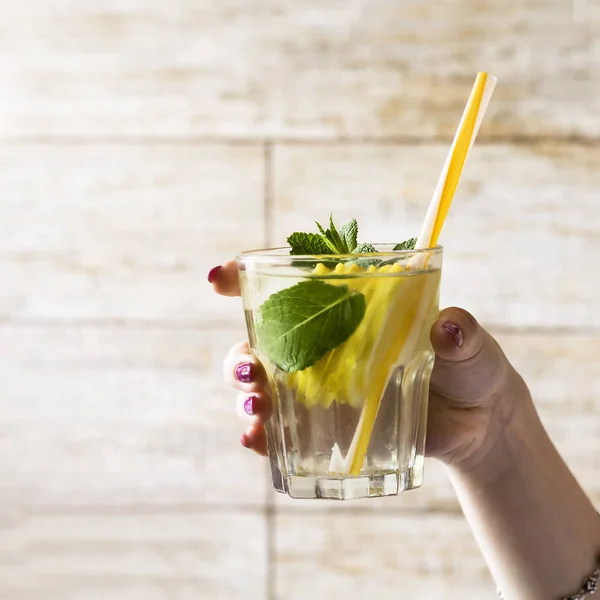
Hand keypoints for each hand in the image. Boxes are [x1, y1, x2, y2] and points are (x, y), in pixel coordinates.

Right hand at [209, 261, 531, 475]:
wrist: (478, 424)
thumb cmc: (470, 368)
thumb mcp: (471, 346)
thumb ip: (463, 333)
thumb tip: (450, 327)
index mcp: (349, 304)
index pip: (290, 282)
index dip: (247, 277)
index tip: (220, 279)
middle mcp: (324, 342)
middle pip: (260, 337)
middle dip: (240, 350)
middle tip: (248, 367)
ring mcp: (320, 385)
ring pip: (262, 382)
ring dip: (245, 394)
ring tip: (255, 406)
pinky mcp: (326, 424)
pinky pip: (281, 429)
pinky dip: (262, 436)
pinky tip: (258, 443)